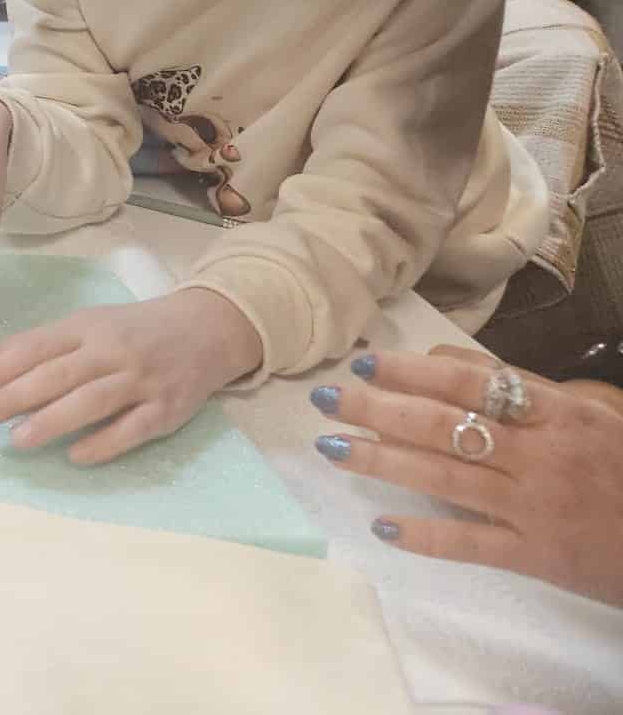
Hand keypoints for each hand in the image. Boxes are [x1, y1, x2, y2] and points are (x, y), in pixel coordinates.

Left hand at [0, 289, 262, 463]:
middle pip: (58, 374)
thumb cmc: (131, 331)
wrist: (206, 329)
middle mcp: (112, 351)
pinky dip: (105, 443)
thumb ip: (32, 344)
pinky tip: (75, 456)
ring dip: (53, 420)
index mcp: (86, 327)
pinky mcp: (167, 409)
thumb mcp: (83, 326)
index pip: (35, 347)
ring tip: (17, 440)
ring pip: (93, 400)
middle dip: (14, 395)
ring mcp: (141, 380)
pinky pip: (133, 429)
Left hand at [312, 347, 622, 605]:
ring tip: (333, 448)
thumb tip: (447, 359)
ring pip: (444, 478)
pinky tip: (381, 526)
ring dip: (382, 462)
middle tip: (325, 398)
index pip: (471, 381)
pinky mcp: (537, 557)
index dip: (412, 369)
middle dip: (377, 409)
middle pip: (444, 425)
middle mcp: (542, 456)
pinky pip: (469, 544)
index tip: (364, 361)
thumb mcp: (591, 411)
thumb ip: (523, 387)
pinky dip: (423, 534)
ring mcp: (536, 508)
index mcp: (559, 412)